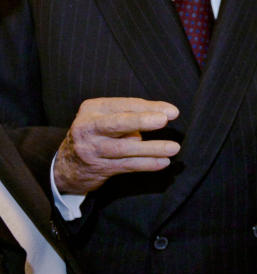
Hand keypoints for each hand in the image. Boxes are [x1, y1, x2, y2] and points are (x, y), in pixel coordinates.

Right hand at [54, 98, 180, 194]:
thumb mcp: (106, 117)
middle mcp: (87, 128)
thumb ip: (131, 114)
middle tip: (162, 120)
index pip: (124, 105)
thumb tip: (165, 114)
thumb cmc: (98, 134)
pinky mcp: (98, 168)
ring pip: (125, 148)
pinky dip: (146, 163)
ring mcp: (91, 150)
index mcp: (92, 108)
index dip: (149, 107)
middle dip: (140, 121)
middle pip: (116, 123)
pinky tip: (163, 162)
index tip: (172, 112)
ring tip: (173, 148)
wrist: (66, 166)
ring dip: (152, 148)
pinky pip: (126, 165)